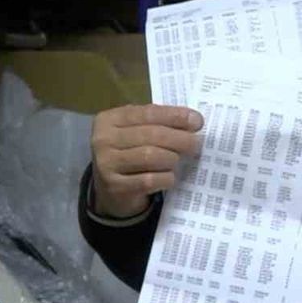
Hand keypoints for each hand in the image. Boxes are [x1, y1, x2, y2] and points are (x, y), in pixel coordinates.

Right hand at [90, 104, 203, 218]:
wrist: (109, 190)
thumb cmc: (129, 153)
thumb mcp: (136, 132)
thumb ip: (159, 122)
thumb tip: (193, 120)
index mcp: (109, 119)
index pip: (148, 113)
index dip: (176, 116)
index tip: (198, 121)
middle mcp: (103, 140)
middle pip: (152, 135)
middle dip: (180, 139)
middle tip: (196, 144)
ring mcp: (106, 164)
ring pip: (151, 156)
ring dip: (172, 158)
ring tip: (178, 160)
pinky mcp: (115, 187)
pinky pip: (149, 180)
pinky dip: (166, 178)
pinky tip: (170, 177)